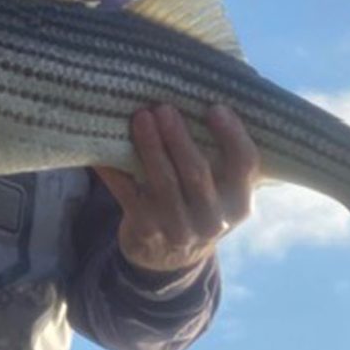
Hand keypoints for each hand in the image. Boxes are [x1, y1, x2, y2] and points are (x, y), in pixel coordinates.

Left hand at [94, 104, 259, 272]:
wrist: (169, 257)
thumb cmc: (197, 202)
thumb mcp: (221, 190)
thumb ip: (222, 155)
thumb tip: (210, 92)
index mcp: (239, 202)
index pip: (245, 164)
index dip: (232, 135)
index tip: (215, 107)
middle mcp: (213, 219)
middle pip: (197, 171)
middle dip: (178, 137)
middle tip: (164, 108)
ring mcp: (179, 228)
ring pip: (162, 181)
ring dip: (150, 146)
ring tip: (140, 117)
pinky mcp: (146, 230)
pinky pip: (127, 193)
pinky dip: (114, 168)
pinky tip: (104, 147)